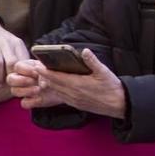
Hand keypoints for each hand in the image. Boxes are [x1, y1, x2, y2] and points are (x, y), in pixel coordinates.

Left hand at [6, 50, 127, 118]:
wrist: (119, 105)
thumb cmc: (112, 87)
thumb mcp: (104, 72)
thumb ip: (92, 61)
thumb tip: (85, 51)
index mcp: (78, 84)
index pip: (57, 77)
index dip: (46, 72)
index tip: (37, 66)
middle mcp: (74, 94)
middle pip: (54, 84)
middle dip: (44, 77)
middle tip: (35, 69)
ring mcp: (74, 100)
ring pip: (56, 92)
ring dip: (48, 84)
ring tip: (41, 77)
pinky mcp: (77, 104)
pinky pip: (62, 97)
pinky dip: (55, 91)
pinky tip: (53, 87)